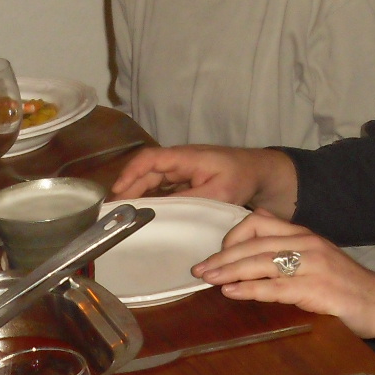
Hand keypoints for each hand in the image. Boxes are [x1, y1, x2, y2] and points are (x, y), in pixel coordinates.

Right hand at [111, 144, 289, 207]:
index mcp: (185, 157)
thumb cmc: (241, 177)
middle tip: (114, 212)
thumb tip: (162, 211)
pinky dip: (150, 200)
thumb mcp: (219, 192)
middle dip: (128, 189)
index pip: (150, 159)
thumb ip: (190, 199)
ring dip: (137, 196)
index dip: (131, 173)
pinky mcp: (185, 181)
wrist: (260, 174)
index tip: (118, 192)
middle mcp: (178, 162)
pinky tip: (143, 216)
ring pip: (152, 181)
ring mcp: (181, 171)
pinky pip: (162, 189)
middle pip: (146, 171)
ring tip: (122, 216)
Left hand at [191, 211, 374, 340]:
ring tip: (207, 279)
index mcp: (304, 234)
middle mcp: (307, 243)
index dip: (233, 236)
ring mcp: (312, 265)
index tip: (217, 253)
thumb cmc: (347, 287)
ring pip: (260, 262)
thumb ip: (289, 257)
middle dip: (222, 256)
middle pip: (253, 243)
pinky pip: (275, 287)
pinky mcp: (315, 289)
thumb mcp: (317, 260)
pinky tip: (231, 292)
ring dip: (228, 271)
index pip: (259, 222)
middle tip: (199, 269)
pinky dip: (249, 289)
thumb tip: (250, 264)